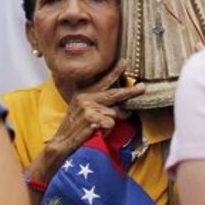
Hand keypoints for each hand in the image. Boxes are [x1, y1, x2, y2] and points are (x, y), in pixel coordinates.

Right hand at [28, 60, 144, 181]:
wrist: (62, 141)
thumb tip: (121, 105)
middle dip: (130, 91)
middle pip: (114, 93)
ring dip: (110, 123)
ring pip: (114, 113)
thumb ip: (98, 103)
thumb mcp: (81, 109)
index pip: (102, 81)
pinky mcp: (93, 119)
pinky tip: (96, 132)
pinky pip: (110, 124)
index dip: (115, 72)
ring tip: (98, 127)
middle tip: (143, 87)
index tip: (124, 62)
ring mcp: (89, 108)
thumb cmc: (74, 127)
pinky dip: (107, 131)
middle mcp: (86, 98)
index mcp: (83, 93)